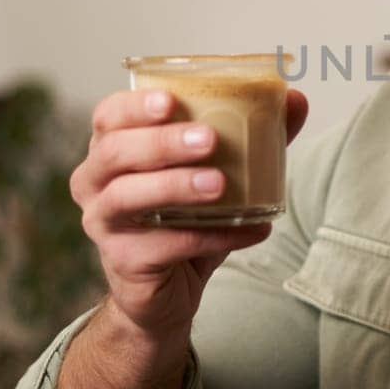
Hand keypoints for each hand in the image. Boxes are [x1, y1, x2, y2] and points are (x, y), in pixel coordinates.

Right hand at [69, 87, 308, 340]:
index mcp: (112, 149)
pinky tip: (252, 229)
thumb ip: (253, 134)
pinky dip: (212, 236)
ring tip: (220, 184)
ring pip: (126, 196)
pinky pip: (165, 245)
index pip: (109, 116)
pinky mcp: (123, 262)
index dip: (134, 107)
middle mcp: (94, 183)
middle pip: (115, 152)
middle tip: (208, 140)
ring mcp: (103, 224)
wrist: (168, 289)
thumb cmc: (186, 216)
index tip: (171, 101)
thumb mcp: (219, 170)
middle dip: (162, 142)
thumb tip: (295, 99)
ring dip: (175, 186)